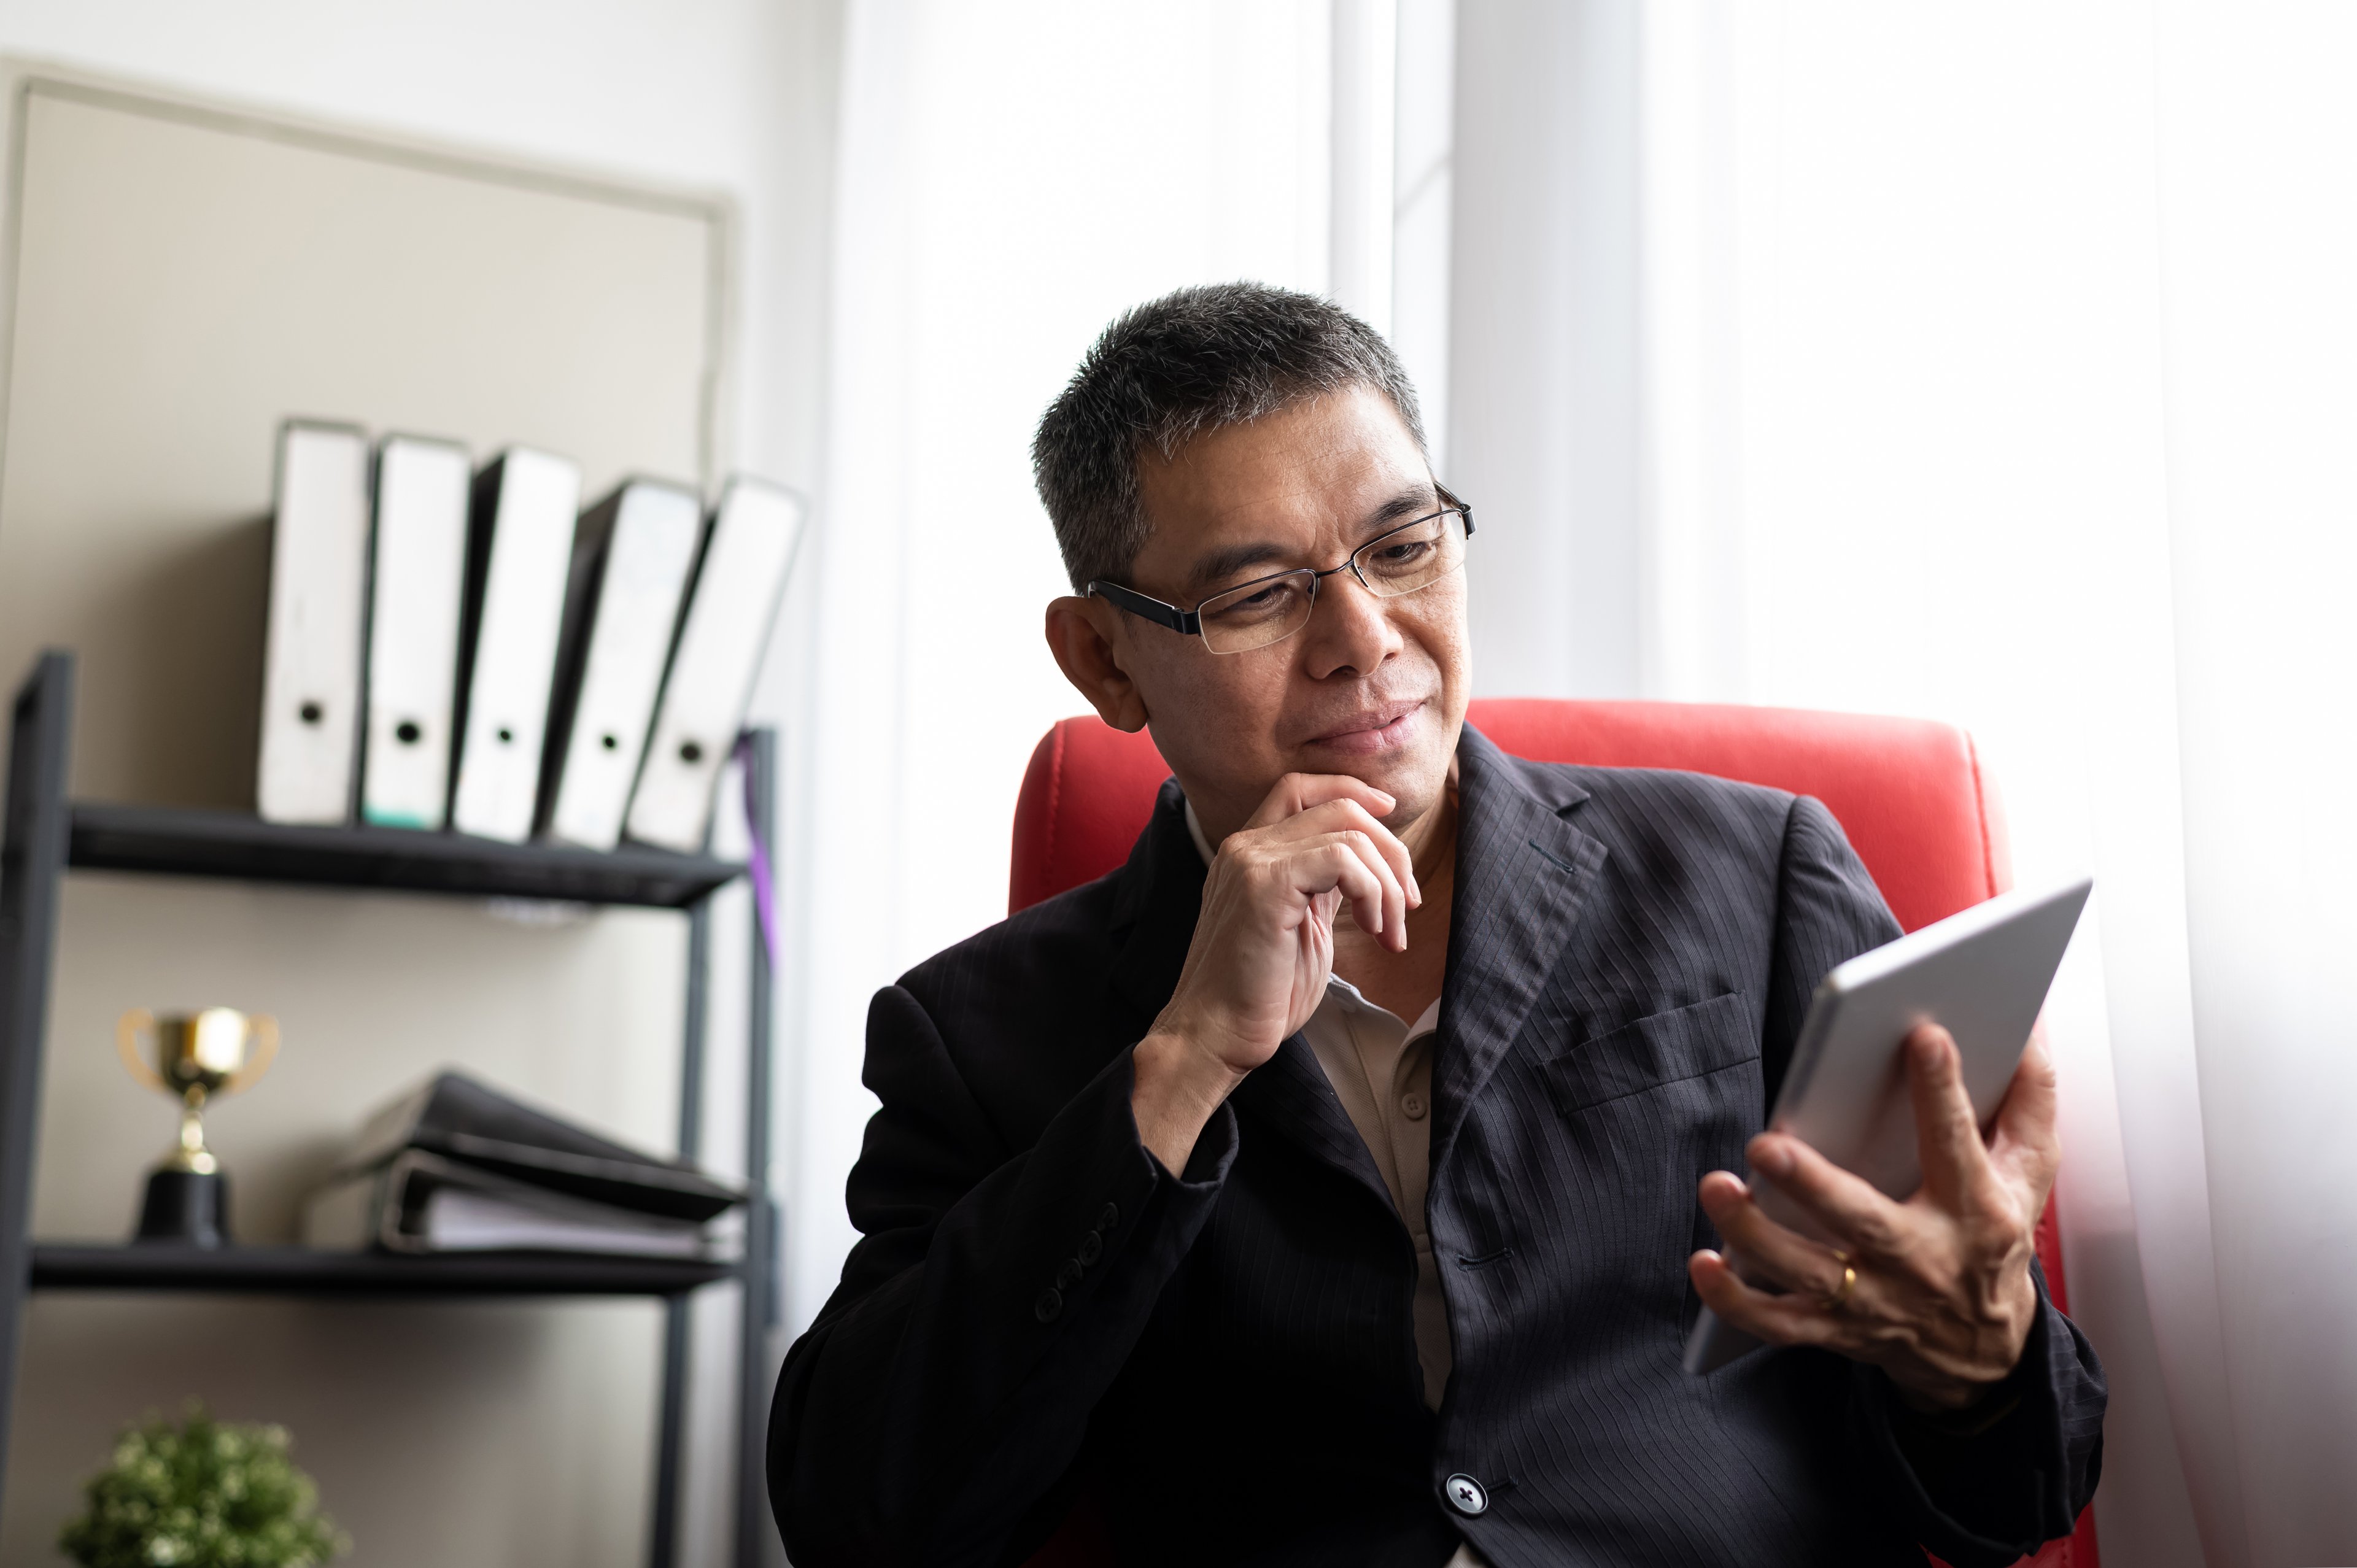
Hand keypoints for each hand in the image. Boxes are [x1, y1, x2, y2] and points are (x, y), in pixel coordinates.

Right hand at [1131, 773, 1420, 1170]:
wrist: (1217, 1035)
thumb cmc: (1261, 994)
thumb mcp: (1303, 925)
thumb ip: (1325, 886)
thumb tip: (1370, 864)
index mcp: (1251, 853)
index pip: (1301, 788)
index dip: (1351, 790)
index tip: (1390, 815)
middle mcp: (1245, 846)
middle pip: (1337, 805)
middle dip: (1390, 849)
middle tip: (1407, 904)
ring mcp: (1251, 861)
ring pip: (1348, 833)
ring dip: (1388, 883)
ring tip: (1389, 931)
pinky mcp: (1264, 885)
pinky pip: (1341, 859)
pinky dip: (1372, 891)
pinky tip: (1373, 930)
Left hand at [1687, 1024, 2058, 1411]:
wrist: (1985, 1351)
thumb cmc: (1996, 1237)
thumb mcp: (2031, 1170)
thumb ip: (2031, 1094)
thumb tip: (2027, 1022)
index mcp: (1976, 1209)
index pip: (1958, 1144)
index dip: (1943, 1092)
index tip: (1923, 1037)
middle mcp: (1922, 1258)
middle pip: (1864, 1220)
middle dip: (1813, 1185)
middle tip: (1766, 1143)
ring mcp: (1875, 1299)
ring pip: (1809, 1273)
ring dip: (1755, 1235)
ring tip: (1717, 1186)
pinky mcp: (1837, 1329)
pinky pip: (1778, 1325)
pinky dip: (1736, 1301)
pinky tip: (1704, 1264)